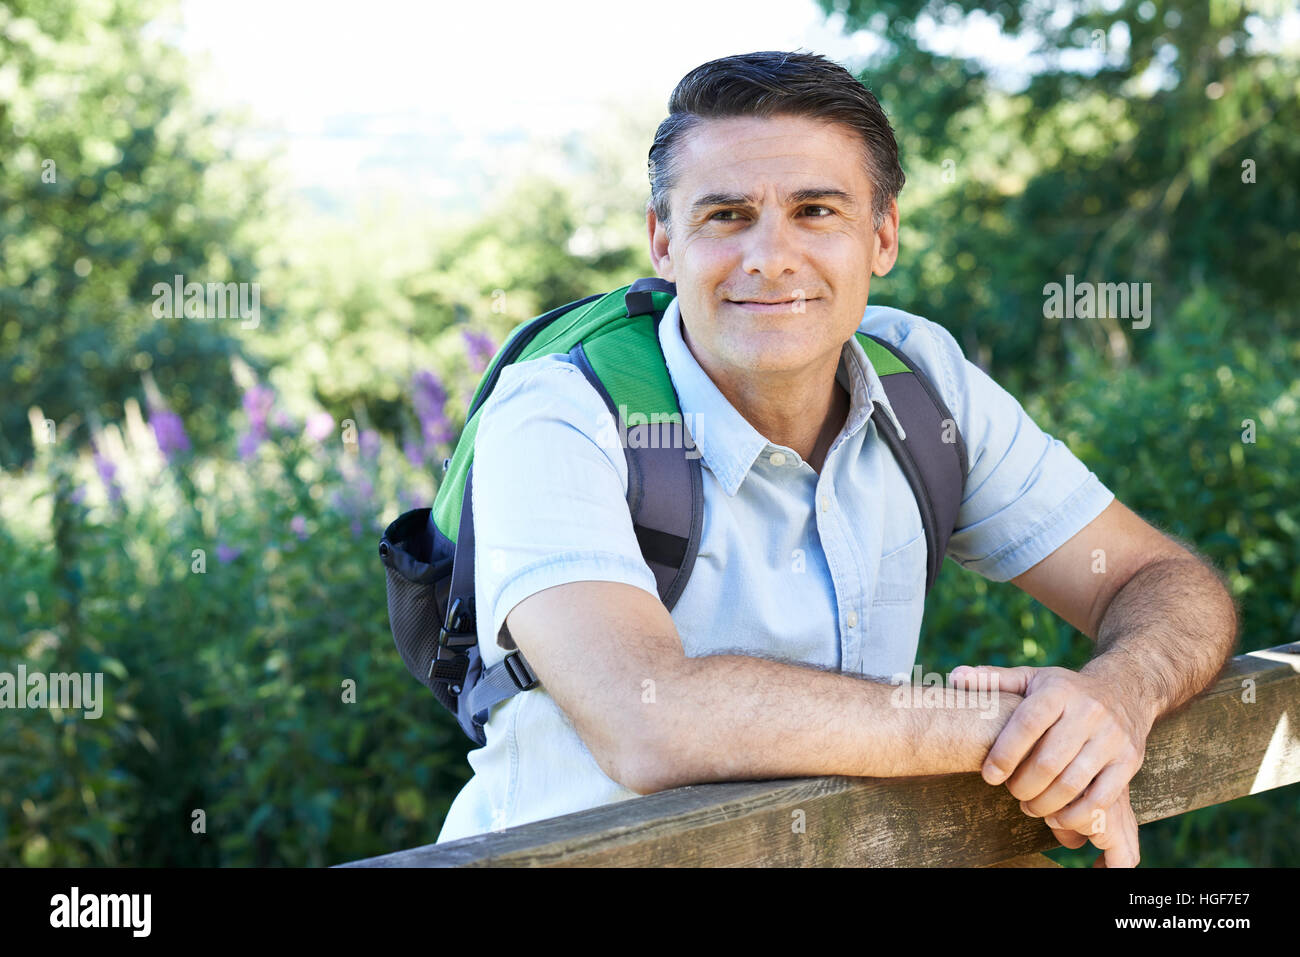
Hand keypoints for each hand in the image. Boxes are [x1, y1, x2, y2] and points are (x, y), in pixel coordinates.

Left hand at [951, 664, 1148, 866]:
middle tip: (1011, 792)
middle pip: (1048, 762)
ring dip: (1044, 804)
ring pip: (1073, 784)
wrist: (1126, 689)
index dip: (1004, 754)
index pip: (1027, 725)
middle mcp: (1088, 712)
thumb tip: (955, 678)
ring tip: (1029, 805)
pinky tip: (1056, 816)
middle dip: (1023, 786)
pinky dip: (1074, 815)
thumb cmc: (1065, 689)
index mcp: (1058, 691)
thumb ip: (993, 680)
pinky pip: (1100, 799)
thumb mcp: (1031, 678)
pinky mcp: (1129, 761)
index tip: (989, 776)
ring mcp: (1112, 738)